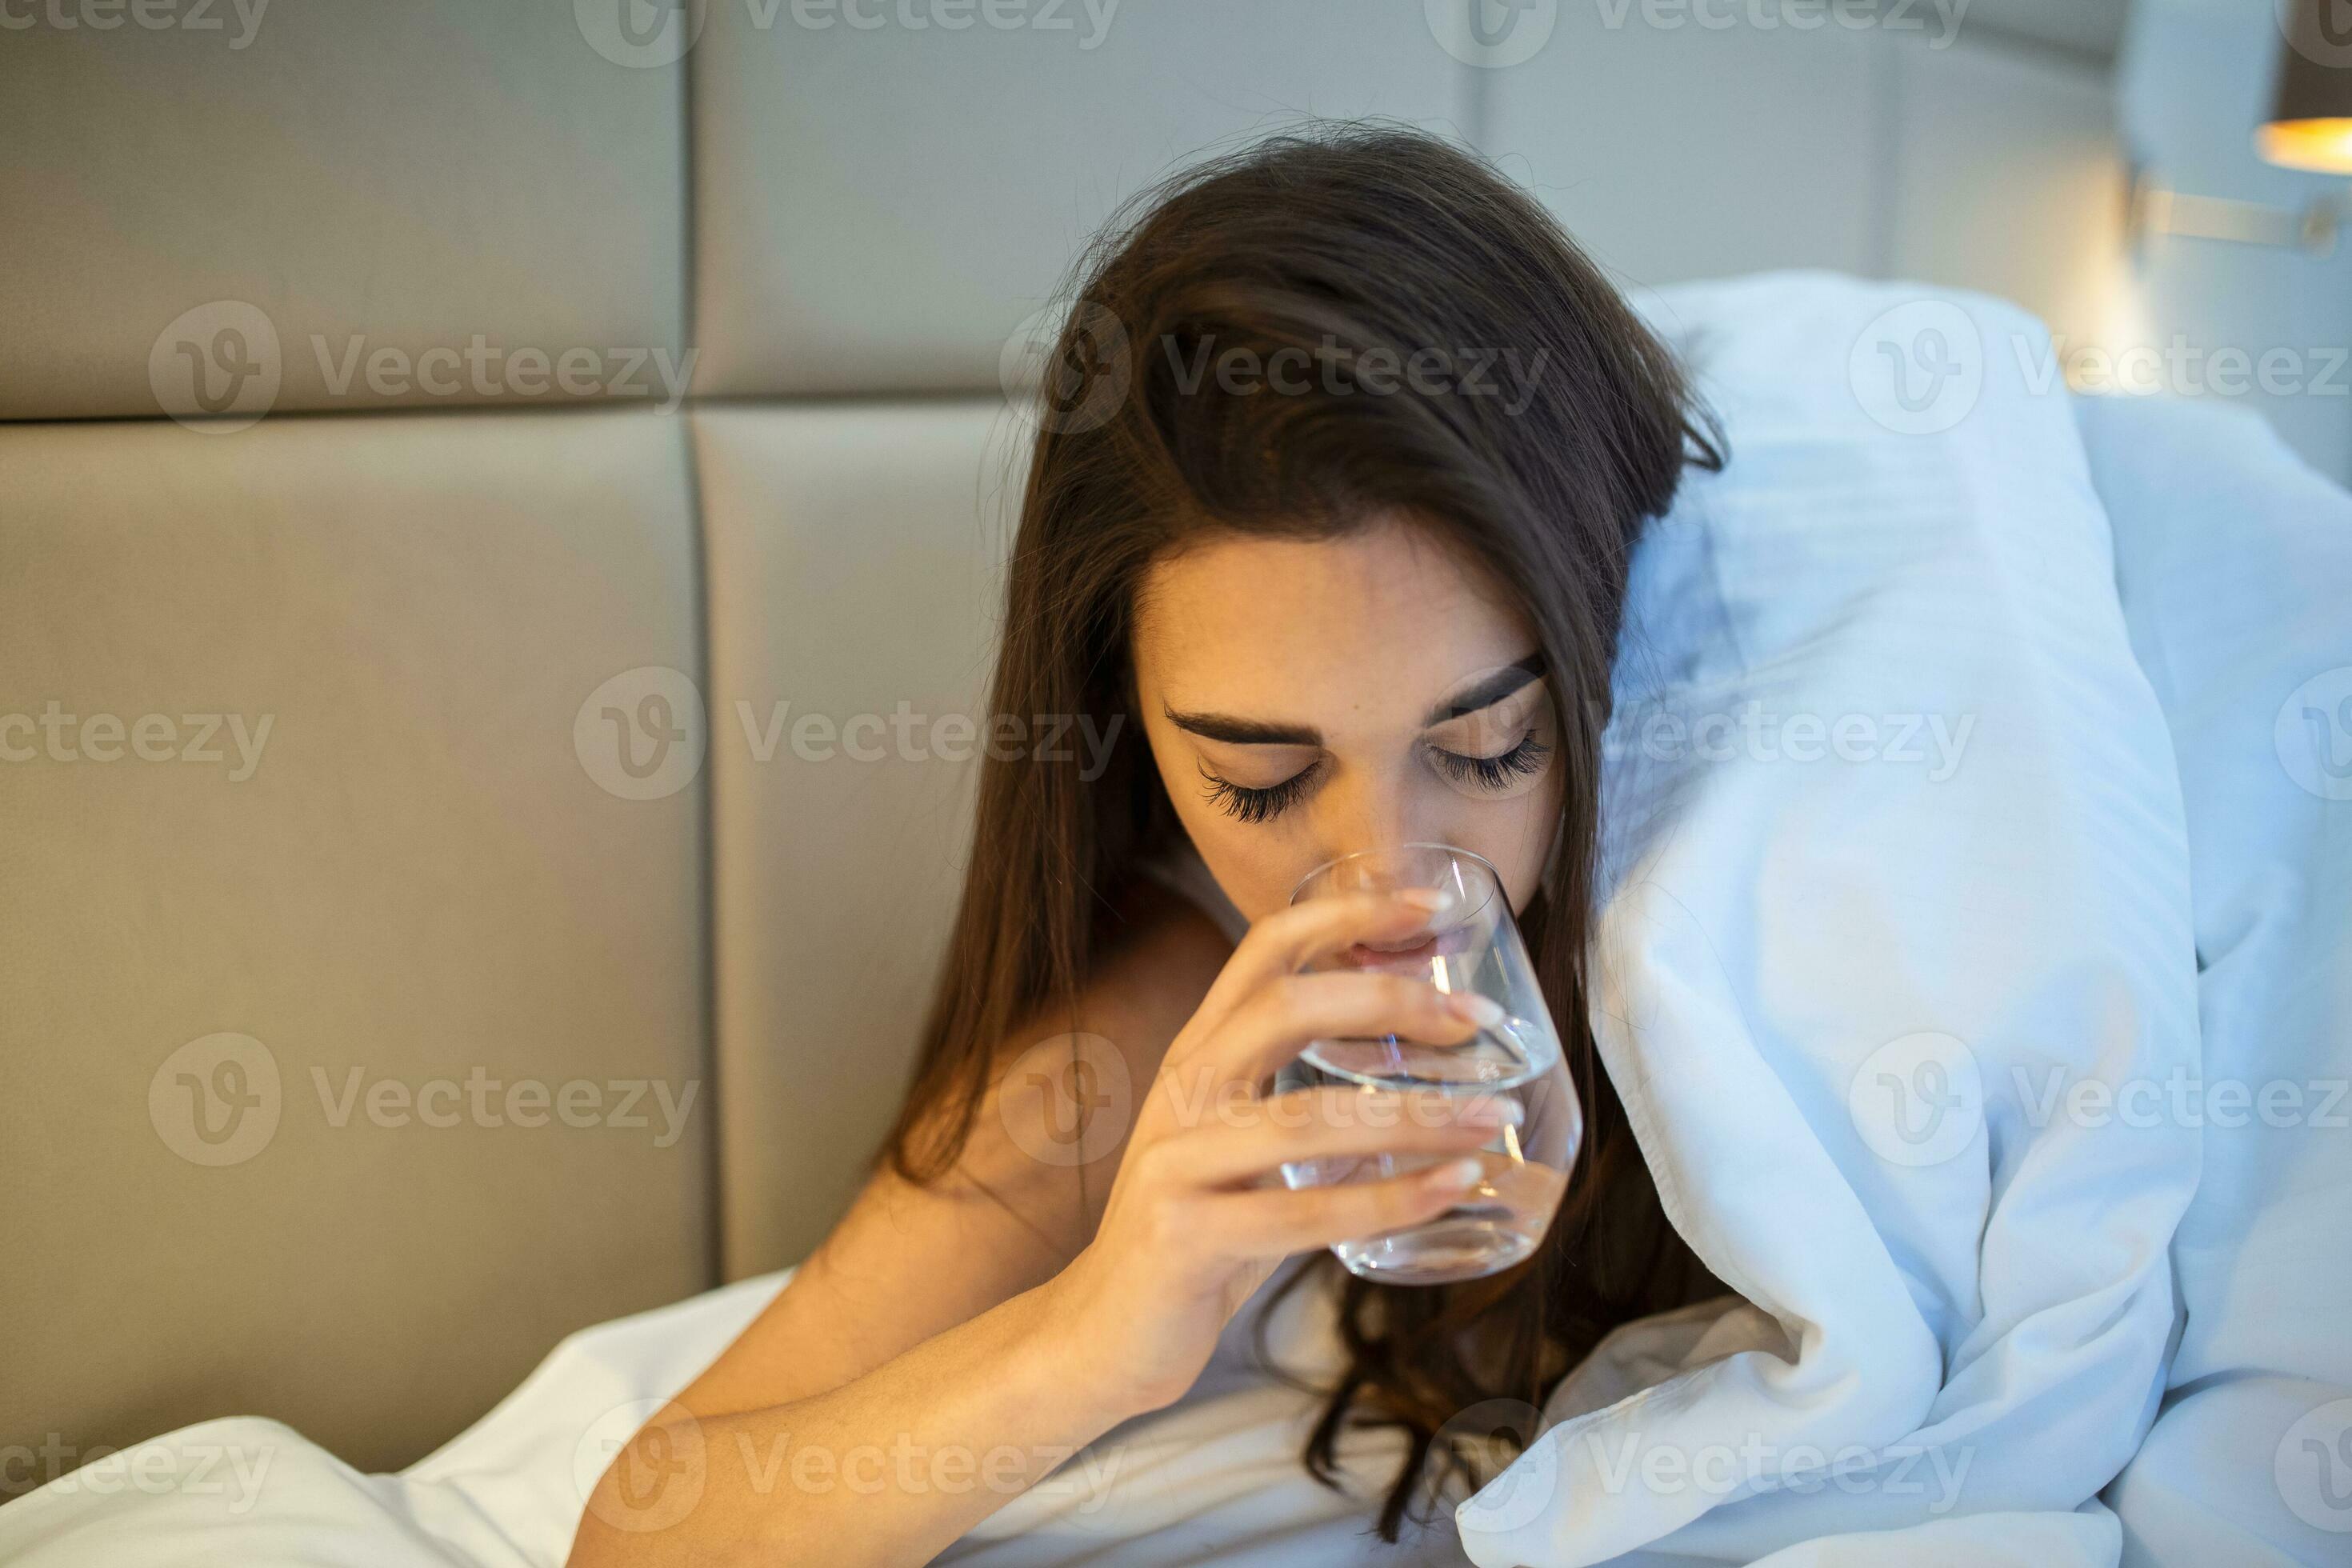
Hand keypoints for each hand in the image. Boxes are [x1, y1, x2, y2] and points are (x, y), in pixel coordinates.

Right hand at [1048, 886, 1519, 1413]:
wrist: (1104, 1334)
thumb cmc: (1198, 1234)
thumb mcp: (1248, 1147)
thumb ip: (1312, 1103)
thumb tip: (1429, 1070)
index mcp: (1199, 1054)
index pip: (1265, 950)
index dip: (1346, 915)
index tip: (1430, 907)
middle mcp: (1182, 1091)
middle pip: (1284, 1008)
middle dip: (1389, 1002)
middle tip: (1477, 1020)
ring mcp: (1178, 1161)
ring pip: (1307, 1117)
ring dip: (1415, 1115)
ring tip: (1493, 1116)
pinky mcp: (1187, 1235)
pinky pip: (1306, 1213)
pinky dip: (1390, 1200)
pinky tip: (1451, 1190)